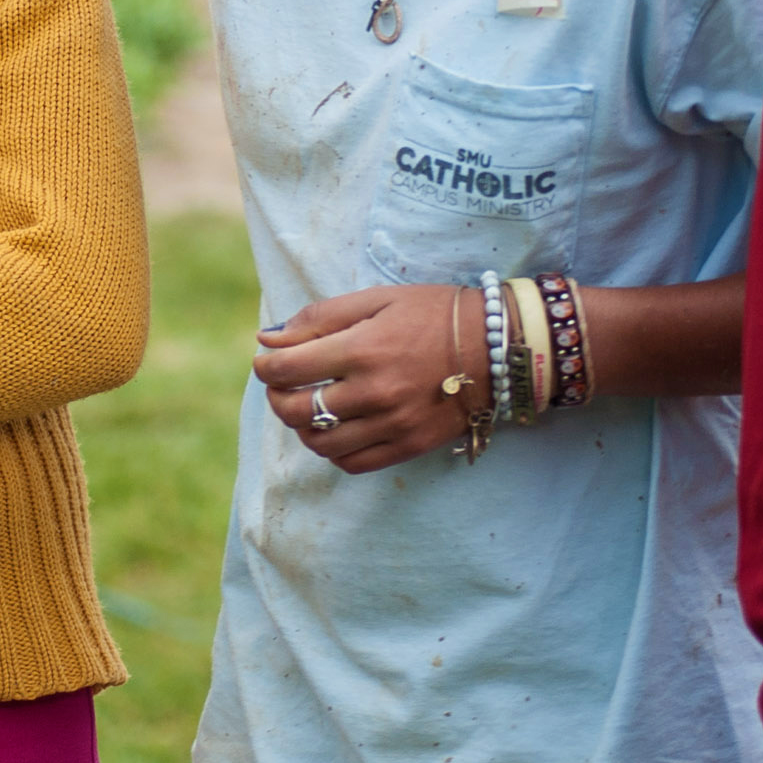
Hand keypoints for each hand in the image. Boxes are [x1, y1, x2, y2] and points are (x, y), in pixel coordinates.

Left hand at [252, 283, 486, 474]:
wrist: (497, 347)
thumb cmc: (432, 314)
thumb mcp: (375, 299)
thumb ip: (318, 318)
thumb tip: (268, 339)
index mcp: (361, 350)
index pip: (285, 369)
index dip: (266, 366)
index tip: (268, 360)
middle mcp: (373, 393)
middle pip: (295, 411)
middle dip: (277, 397)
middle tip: (284, 384)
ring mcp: (392, 425)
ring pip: (319, 443)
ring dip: (303, 426)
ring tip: (311, 406)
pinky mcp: (409, 447)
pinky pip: (352, 462)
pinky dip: (333, 449)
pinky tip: (337, 428)